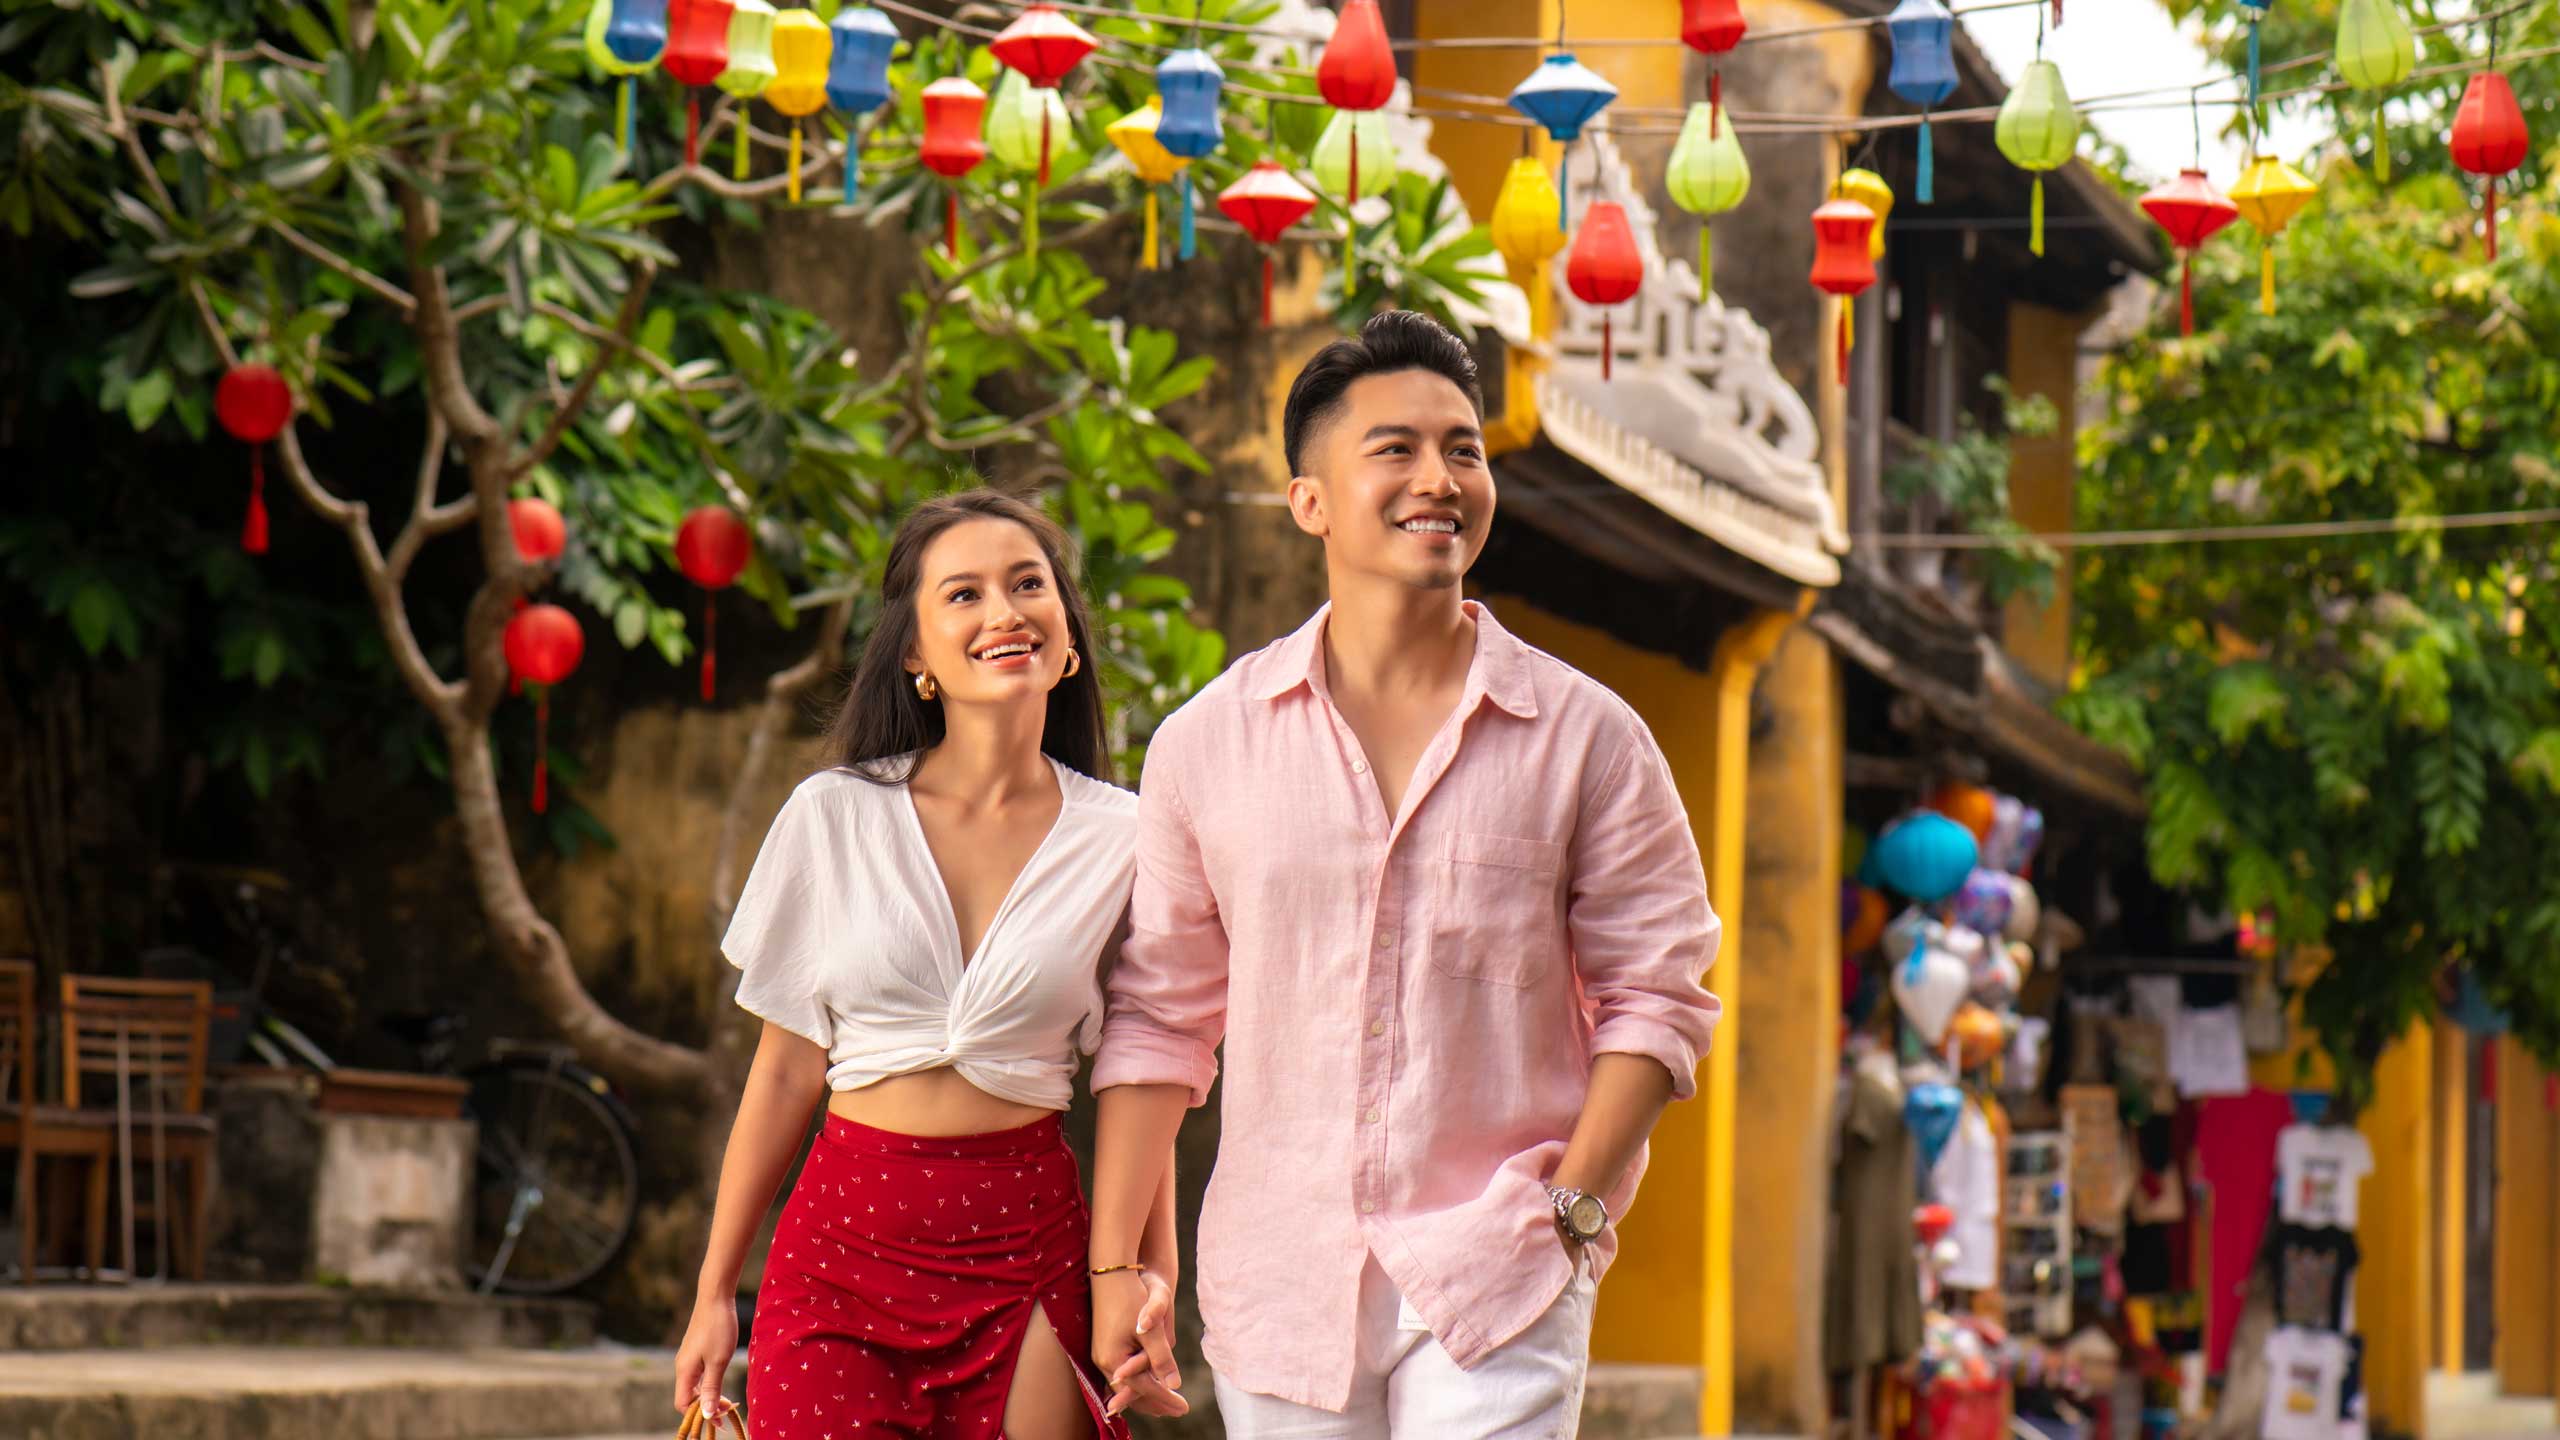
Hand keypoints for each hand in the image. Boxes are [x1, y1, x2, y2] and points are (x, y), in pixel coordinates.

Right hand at [672, 1294, 739, 1415]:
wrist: (715, 1297)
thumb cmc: (718, 1328)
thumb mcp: (718, 1362)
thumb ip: (712, 1389)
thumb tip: (707, 1414)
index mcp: (684, 1371)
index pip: (683, 1404)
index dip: (700, 1415)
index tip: (720, 1419)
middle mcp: (682, 1367)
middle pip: (688, 1397)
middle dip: (706, 1407)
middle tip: (728, 1410)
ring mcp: (688, 1358)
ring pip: (694, 1386)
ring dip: (709, 1396)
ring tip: (727, 1400)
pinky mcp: (695, 1351)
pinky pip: (698, 1375)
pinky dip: (709, 1384)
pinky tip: (721, 1382)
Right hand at [1092, 1269, 1186, 1419]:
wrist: (1113, 1270)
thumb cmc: (1133, 1296)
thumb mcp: (1152, 1329)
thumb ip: (1161, 1357)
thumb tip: (1174, 1384)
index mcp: (1114, 1359)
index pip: (1144, 1388)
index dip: (1165, 1399)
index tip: (1184, 1408)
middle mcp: (1104, 1360)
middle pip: (1133, 1392)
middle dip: (1156, 1402)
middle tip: (1178, 1411)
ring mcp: (1102, 1354)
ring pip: (1127, 1384)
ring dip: (1147, 1394)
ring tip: (1167, 1403)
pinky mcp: (1104, 1346)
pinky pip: (1123, 1372)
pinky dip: (1138, 1381)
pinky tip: (1150, 1381)